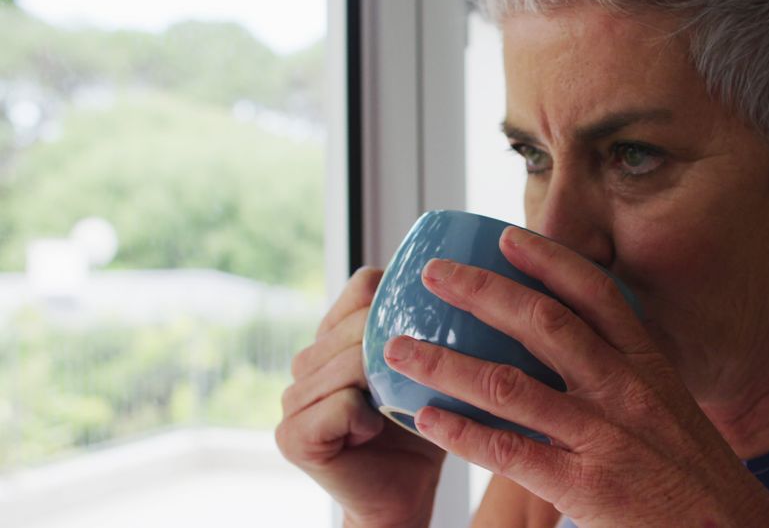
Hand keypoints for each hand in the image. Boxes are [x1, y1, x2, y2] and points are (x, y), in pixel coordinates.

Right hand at [276, 267, 446, 527]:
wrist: (405, 494)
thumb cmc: (426, 425)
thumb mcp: (433, 364)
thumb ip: (433, 323)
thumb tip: (474, 277)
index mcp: (335, 335)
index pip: (364, 287)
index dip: (400, 302)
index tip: (430, 331)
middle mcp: (306, 361)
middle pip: (357, 323)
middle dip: (398, 347)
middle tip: (418, 382)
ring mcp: (293, 398)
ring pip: (349, 362)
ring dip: (385, 385)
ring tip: (396, 407)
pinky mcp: (292, 436)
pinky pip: (340, 404)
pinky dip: (367, 417)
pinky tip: (375, 430)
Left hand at [383, 228, 768, 526]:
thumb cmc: (693, 472)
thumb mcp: (669, 406)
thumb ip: (624, 374)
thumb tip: (571, 346)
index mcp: (646, 364)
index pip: (595, 294)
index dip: (547, 260)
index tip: (505, 237)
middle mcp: (624, 390)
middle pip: (543, 323)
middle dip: (482, 293)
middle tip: (435, 276)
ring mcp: (603, 436)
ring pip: (510, 385)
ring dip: (447, 363)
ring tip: (401, 349)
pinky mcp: (585, 486)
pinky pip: (510, 452)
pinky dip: (463, 432)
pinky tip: (427, 418)